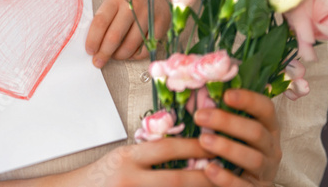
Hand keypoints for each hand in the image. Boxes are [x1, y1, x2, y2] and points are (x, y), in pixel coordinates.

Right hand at [84, 138, 213, 186]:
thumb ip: (148, 156)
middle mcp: (129, 179)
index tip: (213, 145)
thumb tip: (183, 153)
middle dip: (204, 178)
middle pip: (176, 179)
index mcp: (127, 157)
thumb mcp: (122, 158)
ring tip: (218, 186)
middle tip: (226, 172)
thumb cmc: (100, 176)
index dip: (194, 148)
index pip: (166, 149)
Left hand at [85, 0, 171, 66]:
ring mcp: (148, 15)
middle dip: (104, 53)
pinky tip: (130, 53)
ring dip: (119, 55)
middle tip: (98, 62)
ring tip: (114, 56)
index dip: (93, 40)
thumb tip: (95, 43)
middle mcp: (132, 6)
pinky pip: (146, 48)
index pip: (100, 22)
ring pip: (130, 45)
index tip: (89, 51)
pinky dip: (136, 55)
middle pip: (114, 37)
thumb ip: (105, 17)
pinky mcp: (162, 24)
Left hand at [194, 89, 281, 185]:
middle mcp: (271, 148)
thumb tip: (194, 95)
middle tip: (199, 116)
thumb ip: (220, 114)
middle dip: (228, 122)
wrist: (242, 183)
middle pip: (257, 132)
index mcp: (268, 127)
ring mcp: (266, 171)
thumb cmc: (234, 148)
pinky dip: (227, 178)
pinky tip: (209, 169)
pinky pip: (244, 185)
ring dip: (228, 148)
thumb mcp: (233, 131)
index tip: (226, 95)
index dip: (249, 100)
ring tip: (203, 140)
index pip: (266, 108)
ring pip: (254, 158)